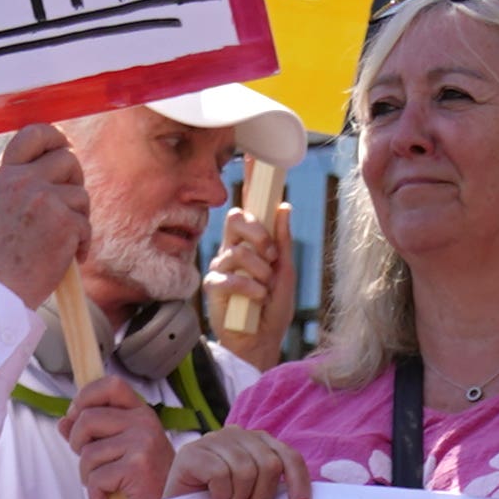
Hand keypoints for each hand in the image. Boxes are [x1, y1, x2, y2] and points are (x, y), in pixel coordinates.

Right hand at [0, 125, 90, 307]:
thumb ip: (22, 180)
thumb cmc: (2, 254)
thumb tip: (60, 156)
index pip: (32, 132)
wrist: (0, 289)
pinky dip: (82, 243)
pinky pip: (86, 224)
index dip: (55, 136)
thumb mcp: (0, 205)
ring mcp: (43, 199)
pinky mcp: (64, 222)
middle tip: (69, 205)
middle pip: (67, 158)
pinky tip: (66, 256)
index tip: (65, 147)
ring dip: (79, 217)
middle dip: (75, 180)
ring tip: (61, 239)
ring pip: (81, 194)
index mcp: (3, 174)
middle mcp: (21, 181)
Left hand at [65, 367, 170, 498]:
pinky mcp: (138, 466)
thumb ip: (91, 434)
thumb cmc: (144, 483)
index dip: (85, 397)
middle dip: (77, 443)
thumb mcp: (118, 450)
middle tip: (89, 463)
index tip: (76, 417)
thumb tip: (63, 422)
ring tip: (102, 486)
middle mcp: (144, 422)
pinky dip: (95, 494)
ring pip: (88, 452)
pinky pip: (97, 477)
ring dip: (87, 475)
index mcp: (141, 413)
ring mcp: (142, 442)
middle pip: (87, 418)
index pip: (110, 385)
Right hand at [170, 424, 309, 498]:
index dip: (300, 484)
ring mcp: (213, 439)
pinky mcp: (191, 452)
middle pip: (270, 464)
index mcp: (259, 443)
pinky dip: (221, 494)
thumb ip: (273, 491)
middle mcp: (238, 434)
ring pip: (246, 469)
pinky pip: (220, 473)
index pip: (290, 456)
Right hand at [206, 171, 295, 352]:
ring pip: (237, 250)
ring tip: (266, 288)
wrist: (260, 342)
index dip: (251, 182)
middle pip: (236, 218)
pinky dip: (249, 288)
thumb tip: (284, 207)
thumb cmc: (273, 309)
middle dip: (257, 234)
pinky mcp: (212, 285)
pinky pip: (229, 276)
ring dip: (259, 271)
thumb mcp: (285, 272)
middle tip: (271, 255)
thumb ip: (283, 242)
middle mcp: (234, 248)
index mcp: (252, 242)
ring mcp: (221, 265)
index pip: (250, 206)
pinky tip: (257, 299)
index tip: (254, 156)